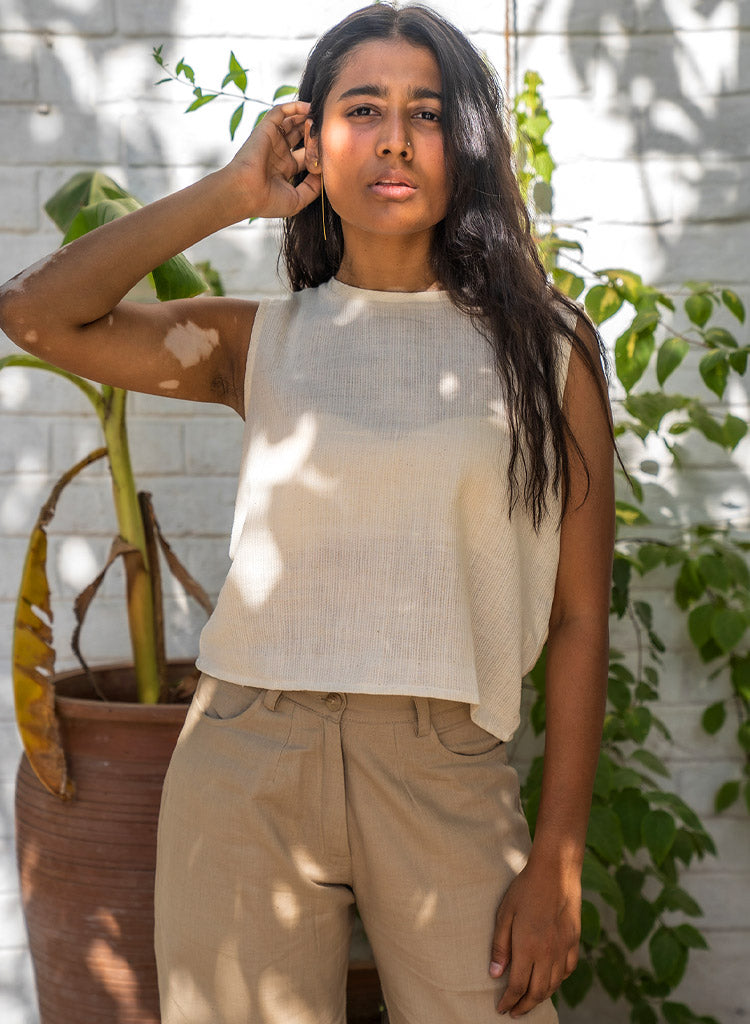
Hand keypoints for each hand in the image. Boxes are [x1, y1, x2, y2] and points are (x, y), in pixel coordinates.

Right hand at [224, 100, 321, 220]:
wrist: (245, 193)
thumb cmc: (268, 201)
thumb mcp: (297, 200)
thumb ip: (313, 188)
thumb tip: (325, 175)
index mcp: (285, 168)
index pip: (306, 154)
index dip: (319, 152)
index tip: (331, 154)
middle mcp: (279, 152)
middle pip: (301, 136)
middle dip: (314, 133)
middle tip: (327, 132)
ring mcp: (272, 140)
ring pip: (293, 122)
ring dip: (307, 117)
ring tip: (321, 116)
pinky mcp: (266, 129)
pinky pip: (281, 111)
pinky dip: (295, 106)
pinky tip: (309, 108)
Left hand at [489, 854, 580, 1016]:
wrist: (556, 872)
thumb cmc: (525, 890)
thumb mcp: (504, 914)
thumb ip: (500, 946)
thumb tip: (495, 975)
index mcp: (528, 948)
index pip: (518, 987)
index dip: (509, 1001)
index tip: (501, 1009)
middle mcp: (548, 953)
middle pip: (538, 992)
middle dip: (525, 1006)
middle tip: (514, 1011)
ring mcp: (564, 949)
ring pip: (554, 985)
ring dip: (541, 997)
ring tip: (530, 1000)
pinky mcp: (574, 941)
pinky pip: (567, 971)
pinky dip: (558, 981)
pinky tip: (550, 980)